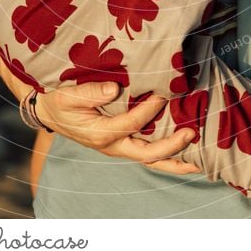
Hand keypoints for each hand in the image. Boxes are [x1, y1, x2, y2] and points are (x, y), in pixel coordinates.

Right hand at [34, 81, 200, 172]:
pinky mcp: (123, 144)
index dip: (149, 110)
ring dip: (175, 161)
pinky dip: (167, 156)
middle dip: (172, 146)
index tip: (163, 94)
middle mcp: (113, 146)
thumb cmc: (60, 102)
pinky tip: (185, 152)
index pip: (131, 124)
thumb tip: (115, 89)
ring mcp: (119, 147)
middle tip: (192, 133)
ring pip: (151, 160)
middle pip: (148, 154)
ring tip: (198, 162)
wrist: (51, 112)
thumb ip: (91, 92)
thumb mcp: (69, 95)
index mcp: (100, 133)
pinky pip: (148, 153)